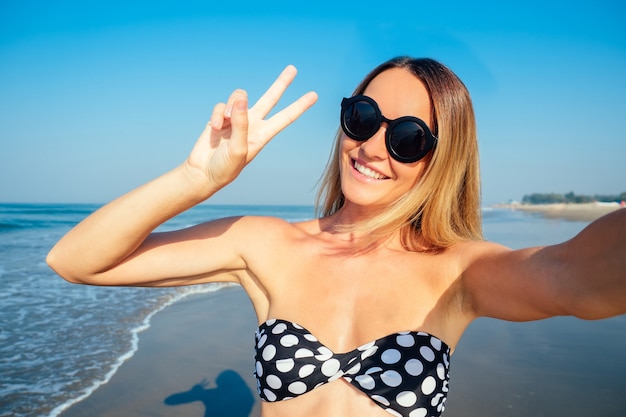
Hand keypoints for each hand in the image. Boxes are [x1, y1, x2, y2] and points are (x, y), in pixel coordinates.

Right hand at [185, 65, 317, 190]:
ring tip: (225, 121)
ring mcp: (236, 119)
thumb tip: (242, 99)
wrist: (203, 172)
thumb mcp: (238, 148)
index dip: (299, 106)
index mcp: (263, 134)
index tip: (314, 95)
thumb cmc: (225, 167)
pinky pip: (221, 106)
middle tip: (293, 69)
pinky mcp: (220, 117)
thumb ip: (241, 124)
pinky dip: (217, 115)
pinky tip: (214, 128)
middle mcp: (252, 124)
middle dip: (281, 83)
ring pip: (240, 97)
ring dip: (232, 106)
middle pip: (270, 98)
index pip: (285, 117)